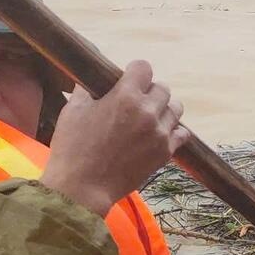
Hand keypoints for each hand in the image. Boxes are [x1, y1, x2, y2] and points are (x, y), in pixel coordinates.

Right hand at [40, 60, 189, 215]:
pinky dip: (171, 131)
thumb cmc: (73, 147)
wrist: (83, 187)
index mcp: (125, 97)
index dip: (135, 71)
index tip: (128, 78)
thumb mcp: (73, 110)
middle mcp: (147, 112)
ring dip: (163, 108)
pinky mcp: (165, 152)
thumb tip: (92, 79)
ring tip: (148, 116)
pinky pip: (181, 133)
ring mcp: (159, 133)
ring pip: (176, 108)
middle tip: (136, 101)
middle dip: (149, 90)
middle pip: (162, 88)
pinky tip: (157, 133)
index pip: (143, 67)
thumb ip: (86, 90)